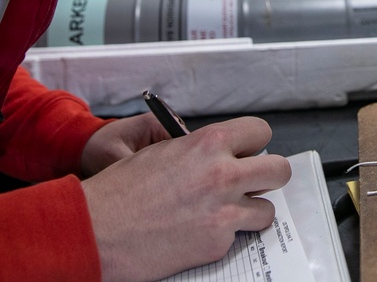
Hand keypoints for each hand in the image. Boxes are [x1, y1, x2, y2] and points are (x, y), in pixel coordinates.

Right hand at [81, 116, 290, 281]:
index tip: (246, 153)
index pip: (260, 132)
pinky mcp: (217, 243)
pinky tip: (199, 231)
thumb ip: (201, 150)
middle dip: (268, 175)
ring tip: (226, 212)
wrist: (96, 229)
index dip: (253, 143)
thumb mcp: (163, 152)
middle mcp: (223, 175)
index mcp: (209, 143)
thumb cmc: (121, 189)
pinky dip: (223, 235)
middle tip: (251, 182)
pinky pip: (238, 235)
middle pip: (279, 170)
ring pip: (267, 209)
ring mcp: (224, 212)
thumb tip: (223, 154)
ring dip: (250, 210)